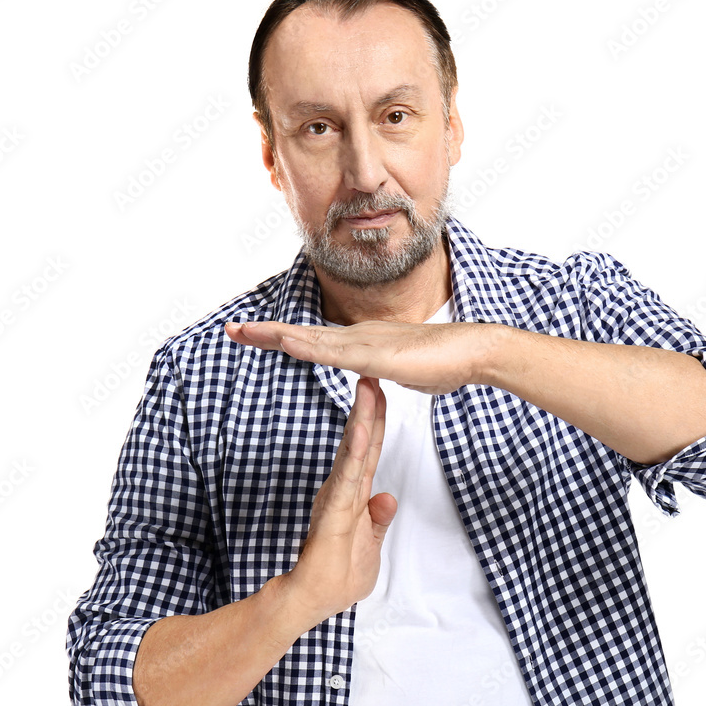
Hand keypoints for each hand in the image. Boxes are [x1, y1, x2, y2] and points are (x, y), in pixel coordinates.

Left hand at [225, 319, 502, 394]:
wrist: (474, 351)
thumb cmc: (446, 363)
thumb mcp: (404, 372)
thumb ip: (386, 372)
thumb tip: (377, 377)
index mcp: (362, 343)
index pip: (315, 340)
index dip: (285, 338)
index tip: (256, 335)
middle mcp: (357, 338)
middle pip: (303, 335)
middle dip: (266, 333)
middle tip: (232, 328)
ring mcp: (365, 345)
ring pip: (311, 339)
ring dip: (275, 335)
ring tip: (242, 331)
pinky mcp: (375, 356)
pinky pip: (333, 352)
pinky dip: (306, 346)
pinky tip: (285, 342)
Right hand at [279, 376, 396, 627]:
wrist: (310, 601)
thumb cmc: (335, 576)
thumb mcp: (369, 546)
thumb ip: (377, 521)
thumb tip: (387, 498)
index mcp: (353, 495)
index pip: (369, 452)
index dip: (376, 422)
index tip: (382, 391)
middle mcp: (343, 489)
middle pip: (361, 442)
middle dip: (369, 408)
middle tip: (372, 373)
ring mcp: (338, 497)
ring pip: (354, 452)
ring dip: (362, 420)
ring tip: (368, 388)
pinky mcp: (334, 510)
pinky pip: (348, 477)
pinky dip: (354, 453)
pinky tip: (360, 430)